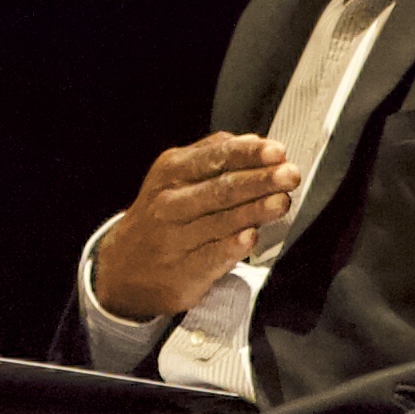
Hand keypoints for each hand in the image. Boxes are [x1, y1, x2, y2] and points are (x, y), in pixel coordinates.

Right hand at [94, 132, 297, 320]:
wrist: (124, 265)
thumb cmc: (162, 215)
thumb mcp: (174, 176)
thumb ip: (211, 156)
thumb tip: (253, 142)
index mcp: (172, 171)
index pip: (216, 157)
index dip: (249, 154)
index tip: (277, 151)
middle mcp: (171, 202)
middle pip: (221, 188)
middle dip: (260, 180)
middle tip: (290, 175)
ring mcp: (175, 237)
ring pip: (220, 221)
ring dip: (254, 210)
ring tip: (282, 202)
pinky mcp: (183, 271)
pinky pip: (211, 256)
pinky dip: (232, 246)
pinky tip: (250, 237)